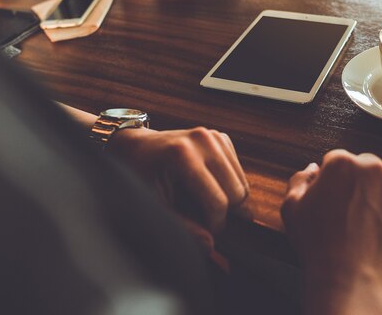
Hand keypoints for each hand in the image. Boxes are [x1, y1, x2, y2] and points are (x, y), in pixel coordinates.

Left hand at [107, 127, 248, 231]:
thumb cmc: (141, 177)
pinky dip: (229, 185)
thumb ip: (182, 227)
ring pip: (242, 184)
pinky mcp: (221, 137)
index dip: (215, 225)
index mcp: (182, 155)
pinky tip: (208, 186)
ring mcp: (213, 136)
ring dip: (229, 200)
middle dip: (225, 213)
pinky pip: (239, 172)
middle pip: (237, 192)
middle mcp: (202, 140)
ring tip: (204, 203)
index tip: (205, 233)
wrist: (138, 148)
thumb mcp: (154, 205)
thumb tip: (209, 246)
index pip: (218, 201)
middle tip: (204, 219)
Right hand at [281, 150, 381, 314]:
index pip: (336, 161)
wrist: (351, 282)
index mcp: (342, 163)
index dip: (330, 182)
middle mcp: (374, 169)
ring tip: (364, 228)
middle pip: (365, 168)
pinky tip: (381, 235)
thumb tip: (313, 169)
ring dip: (379, 198)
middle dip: (357, 185)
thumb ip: (299, 181)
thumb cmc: (317, 245)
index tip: (329, 201)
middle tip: (347, 214)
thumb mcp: (292, 208)